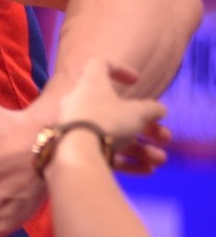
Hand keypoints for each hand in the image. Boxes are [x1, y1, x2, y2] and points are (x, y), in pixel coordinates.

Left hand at [57, 59, 170, 173]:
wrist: (74, 154)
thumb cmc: (107, 121)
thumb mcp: (137, 113)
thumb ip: (151, 109)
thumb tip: (159, 109)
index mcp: (90, 83)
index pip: (100, 65)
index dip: (119, 69)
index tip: (135, 81)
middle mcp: (78, 102)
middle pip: (115, 110)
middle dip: (144, 125)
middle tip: (164, 137)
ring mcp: (74, 126)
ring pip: (111, 134)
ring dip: (139, 147)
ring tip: (160, 160)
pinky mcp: (73, 148)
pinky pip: (101, 151)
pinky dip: (124, 160)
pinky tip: (148, 171)